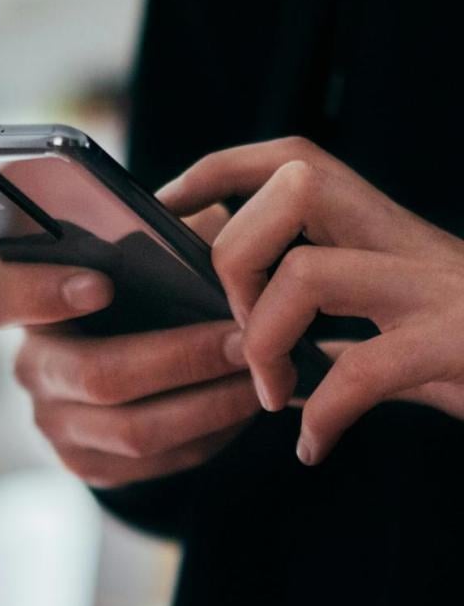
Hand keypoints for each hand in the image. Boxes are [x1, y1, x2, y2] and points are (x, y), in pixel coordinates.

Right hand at [0, 205, 258, 487]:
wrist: (138, 347)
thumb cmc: (144, 281)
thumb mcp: (148, 244)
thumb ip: (163, 233)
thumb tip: (209, 238)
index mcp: (23, 297)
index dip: (41, 294)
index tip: (102, 283)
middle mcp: (30, 364)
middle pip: (93, 375)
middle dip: (180, 358)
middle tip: (243, 339)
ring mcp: (54, 421)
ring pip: (132, 430)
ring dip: (208, 403)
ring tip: (260, 374)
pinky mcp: (88, 463)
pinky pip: (153, 462)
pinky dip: (208, 434)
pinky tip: (243, 405)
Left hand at [159, 136, 463, 465]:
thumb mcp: (408, 334)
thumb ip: (349, 336)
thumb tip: (287, 360)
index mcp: (388, 235)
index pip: (295, 159)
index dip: (222, 168)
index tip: (170, 205)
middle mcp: (412, 246)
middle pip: (294, 188)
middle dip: (235, 258)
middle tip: (238, 333)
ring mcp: (438, 291)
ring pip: (310, 273)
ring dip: (266, 341)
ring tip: (272, 394)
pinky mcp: (457, 345)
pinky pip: (362, 371)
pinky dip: (323, 416)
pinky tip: (315, 446)